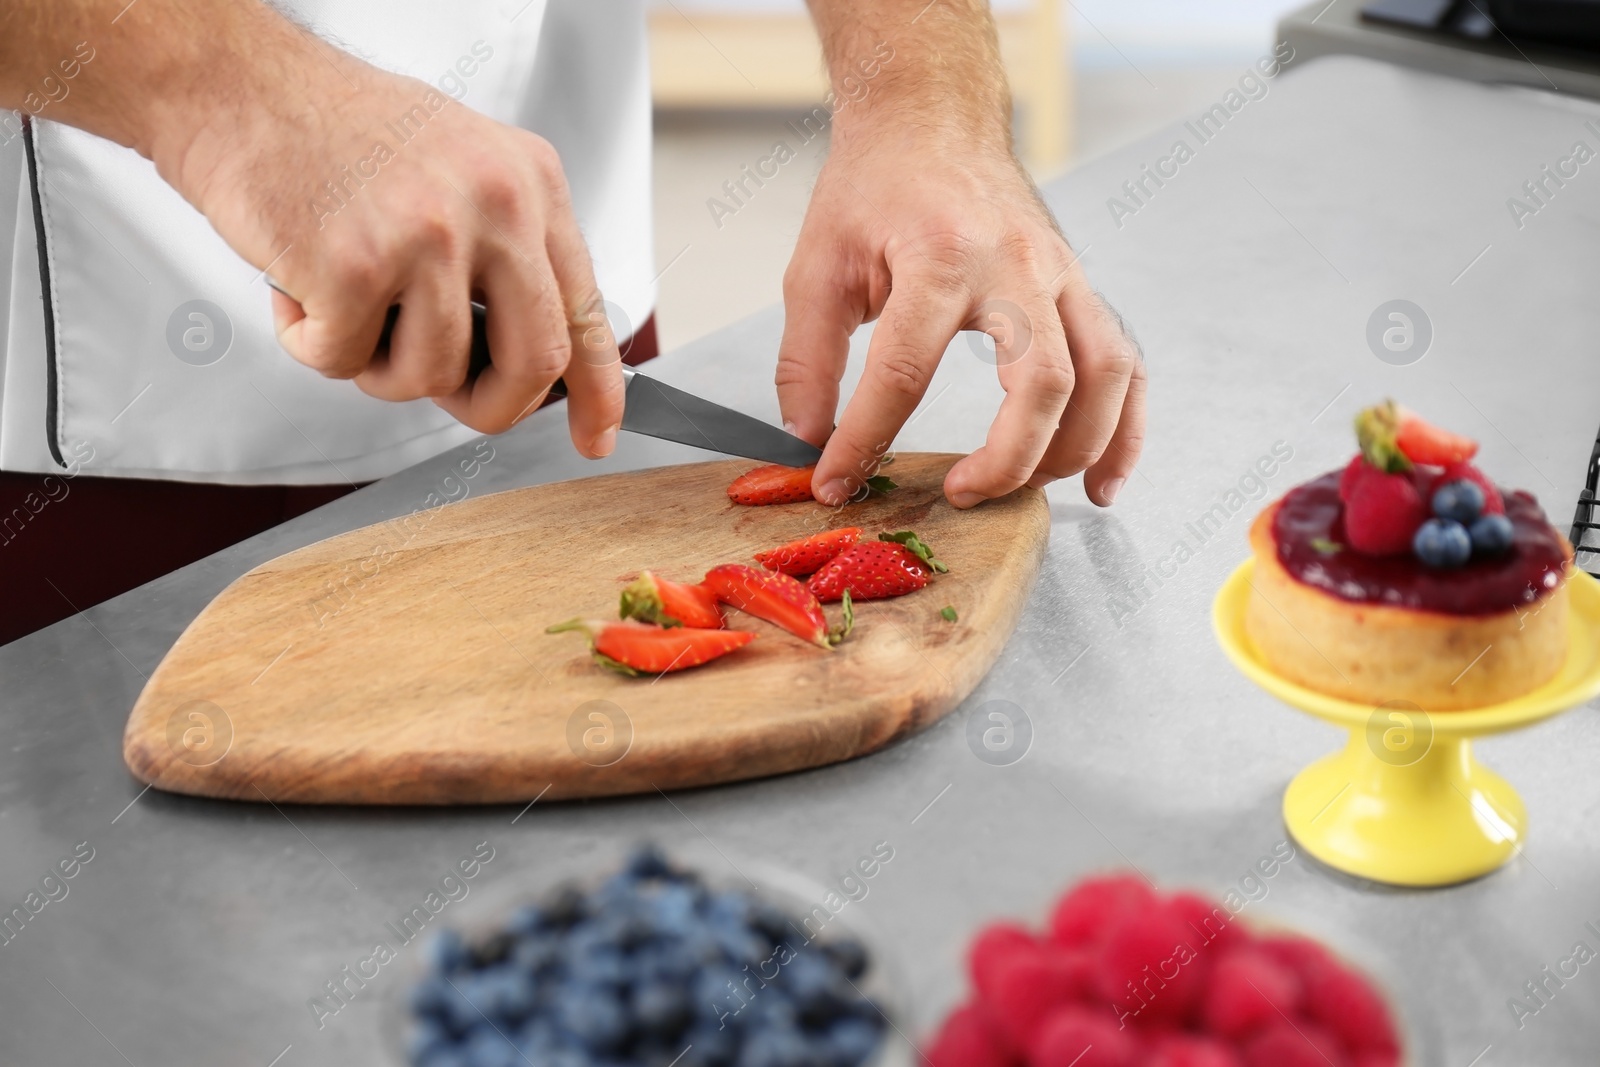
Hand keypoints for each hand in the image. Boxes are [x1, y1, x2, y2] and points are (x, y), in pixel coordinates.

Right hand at [148, 16, 624, 452]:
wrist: (236, 83)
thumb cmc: (337, 132)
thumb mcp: (462, 170)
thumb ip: (506, 253)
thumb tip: (533, 360)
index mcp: (531, 183)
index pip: (585, 310)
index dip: (597, 390)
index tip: (595, 437)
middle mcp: (498, 205)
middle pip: (535, 362)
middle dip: (491, 405)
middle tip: (452, 400)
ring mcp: (431, 235)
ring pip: (431, 374)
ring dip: (377, 366)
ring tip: (344, 301)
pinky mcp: (357, 265)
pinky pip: (344, 362)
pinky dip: (310, 343)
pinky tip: (297, 283)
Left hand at [775, 123, 1145, 507]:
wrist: (931, 116)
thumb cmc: (875, 187)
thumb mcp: (818, 266)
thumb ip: (806, 359)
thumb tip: (807, 440)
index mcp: (939, 256)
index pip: (905, 372)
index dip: (865, 440)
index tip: (836, 481)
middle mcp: (1014, 265)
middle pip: (1042, 383)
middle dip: (1006, 460)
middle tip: (957, 494)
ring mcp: (1060, 275)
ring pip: (1103, 377)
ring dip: (1072, 451)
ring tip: (1024, 495)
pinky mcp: (1081, 287)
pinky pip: (1128, 365)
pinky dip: (1125, 431)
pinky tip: (1101, 481)